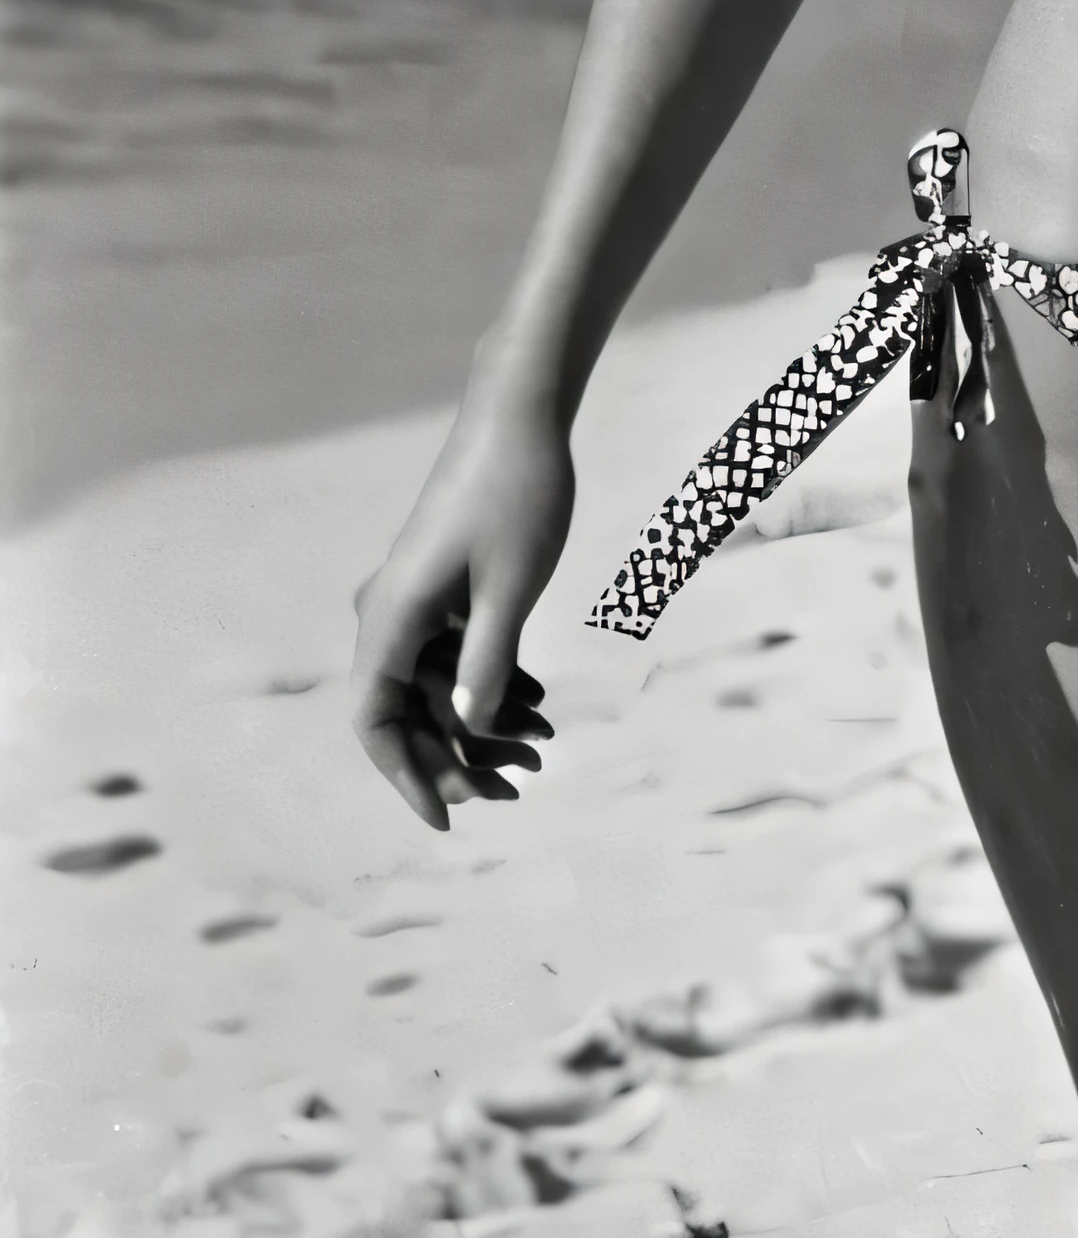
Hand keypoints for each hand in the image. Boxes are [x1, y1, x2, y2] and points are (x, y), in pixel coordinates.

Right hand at [351, 399, 575, 829]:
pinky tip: (537, 706)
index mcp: (391, 616)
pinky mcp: (442, 585)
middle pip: (407, 710)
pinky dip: (491, 678)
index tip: (445, 821)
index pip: (375, 720)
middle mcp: (390, 611)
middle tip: (516, 790)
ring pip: (436, 683)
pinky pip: (453, 650)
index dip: (405, 776)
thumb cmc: (518, 494)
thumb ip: (489, 663)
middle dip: (457, 756)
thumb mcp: (512, 588)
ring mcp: (415, 597)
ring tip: (542, 751)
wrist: (522, 416)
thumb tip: (471, 730)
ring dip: (483, 719)